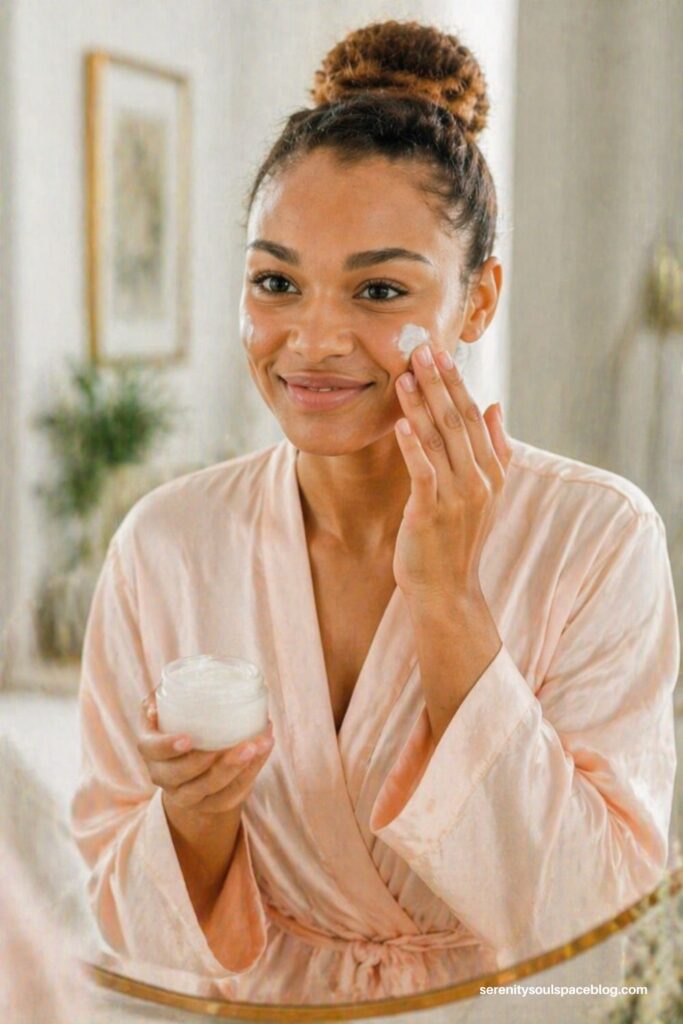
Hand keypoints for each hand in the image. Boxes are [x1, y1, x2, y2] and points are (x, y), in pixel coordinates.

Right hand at [138, 692, 274, 815]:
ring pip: (214, 790)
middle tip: (245, 745)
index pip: (152, 751)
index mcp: (151, 752)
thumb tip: (159, 704)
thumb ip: (165, 697)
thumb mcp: (167, 709)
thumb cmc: (178, 724)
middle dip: (219, 764)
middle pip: (189, 778)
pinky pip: (232, 795)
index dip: (168, 747)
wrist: (188, 764)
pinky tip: (263, 750)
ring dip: (240, 768)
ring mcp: (187, 795)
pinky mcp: (210, 804)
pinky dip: (251, 772)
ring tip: (260, 745)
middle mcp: (165, 778)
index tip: (189, 739)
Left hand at [392, 342, 512, 604]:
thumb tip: (495, 405)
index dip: (456, 383)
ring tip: (406, 375)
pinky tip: (401, 422)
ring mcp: (456, 497)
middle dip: (439, 383)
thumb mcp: (484, 493)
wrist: (448, 588)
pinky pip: (423, 472)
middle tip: (422, 348)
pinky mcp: (431, 512)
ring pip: (439, 440)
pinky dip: (413, 446)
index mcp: (492, 471)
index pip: (474, 416)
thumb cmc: (458, 538)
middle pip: (458, 421)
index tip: (441, 352)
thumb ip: (495, 449)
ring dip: (422, 405)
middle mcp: (478, 480)